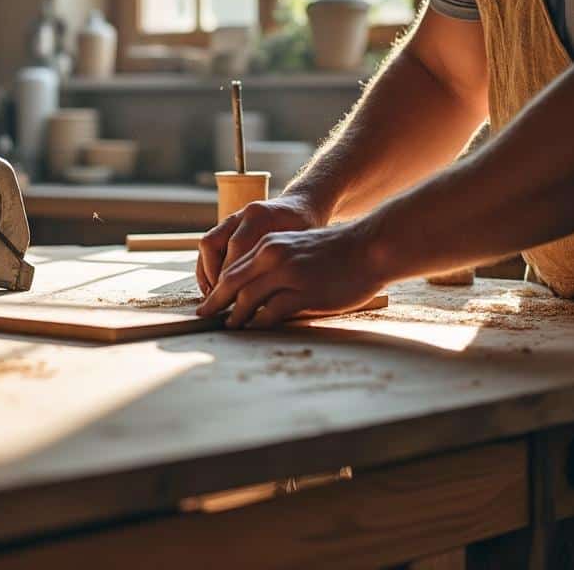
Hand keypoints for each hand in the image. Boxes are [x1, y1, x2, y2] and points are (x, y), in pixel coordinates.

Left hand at [195, 221, 385, 328]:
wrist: (369, 248)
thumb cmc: (335, 251)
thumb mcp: (296, 247)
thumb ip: (275, 263)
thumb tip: (254, 288)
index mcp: (269, 244)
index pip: (233, 267)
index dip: (217, 287)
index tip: (209, 301)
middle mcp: (273, 255)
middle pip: (232, 283)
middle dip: (216, 302)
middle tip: (204, 316)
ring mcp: (288, 274)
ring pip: (248, 298)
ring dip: (236, 316)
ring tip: (230, 328)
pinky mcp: (304, 292)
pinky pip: (272, 312)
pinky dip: (260, 323)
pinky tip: (256, 329)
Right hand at [197, 193, 325, 295]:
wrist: (301, 205)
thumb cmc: (308, 229)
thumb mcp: (303, 243)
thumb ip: (284, 263)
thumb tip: (270, 299)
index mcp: (261, 215)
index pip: (237, 245)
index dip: (232, 274)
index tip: (235, 302)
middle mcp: (241, 214)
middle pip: (214, 245)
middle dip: (216, 277)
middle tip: (220, 304)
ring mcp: (232, 219)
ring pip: (207, 244)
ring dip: (206, 273)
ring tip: (214, 298)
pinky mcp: (227, 227)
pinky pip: (209, 246)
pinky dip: (207, 268)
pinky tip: (214, 289)